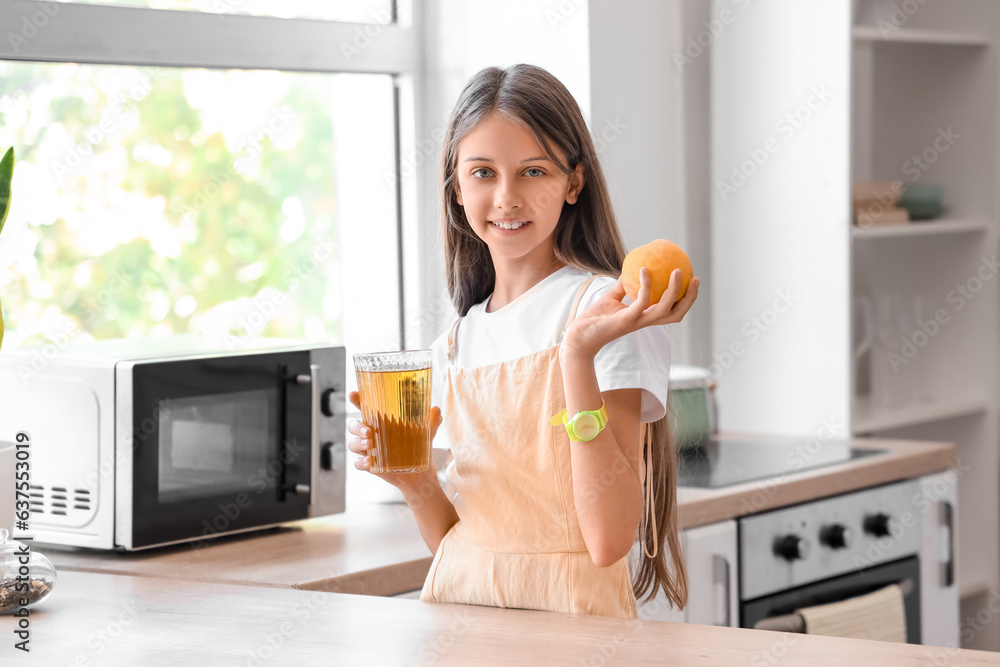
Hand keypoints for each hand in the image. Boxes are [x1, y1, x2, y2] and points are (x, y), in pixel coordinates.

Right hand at [347, 391, 443, 493]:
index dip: (357, 400)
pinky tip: (369, 462)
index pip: (365, 407)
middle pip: (353, 426)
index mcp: (381, 421)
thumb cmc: (420, 446)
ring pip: (353, 444)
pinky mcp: (370, 465)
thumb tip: (436, 409)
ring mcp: (369, 450)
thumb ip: (431, 421)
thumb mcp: (427, 433)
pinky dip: (361, 462)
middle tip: (368, 431)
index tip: (354, 395)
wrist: (421, 473)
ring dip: (358, 443)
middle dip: (357, 427)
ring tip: (370, 445)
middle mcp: (371, 433)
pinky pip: (358, 463)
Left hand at [562, 268, 699, 358]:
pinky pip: (641, 301)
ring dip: (674, 291)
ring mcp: (637, 322)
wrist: (578, 336)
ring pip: (665, 310)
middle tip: (695, 278)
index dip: (685, 298)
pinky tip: (644, 269)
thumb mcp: (611, 298)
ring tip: (677, 271)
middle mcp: (645, 321)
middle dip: (690, 298)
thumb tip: (631, 267)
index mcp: (645, 317)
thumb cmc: (595, 319)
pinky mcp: (626, 320)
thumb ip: (623, 286)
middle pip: (677, 314)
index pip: (672, 310)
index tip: (691, 280)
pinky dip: (645, 285)